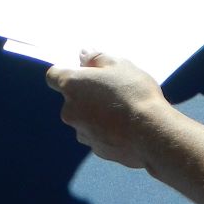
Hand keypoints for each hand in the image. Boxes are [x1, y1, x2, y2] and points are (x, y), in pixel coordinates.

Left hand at [46, 51, 166, 167]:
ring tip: (123, 110)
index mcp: (71, 86)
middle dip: (88, 94)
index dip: (67, 71)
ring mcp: (82, 132)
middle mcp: (70, 110)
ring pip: (85, 118)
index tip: (85, 72)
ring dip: (97, 114)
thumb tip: (82, 55)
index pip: (53, 75)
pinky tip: (127, 127)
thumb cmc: (133, 92)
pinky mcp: (96, 149)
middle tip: (113, 90)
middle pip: (72, 98)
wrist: (150, 132)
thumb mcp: (119, 64)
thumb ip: (96, 57)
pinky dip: (107, 130)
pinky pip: (97, 135)